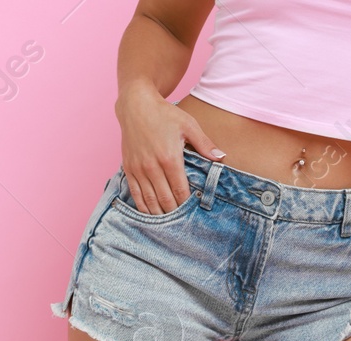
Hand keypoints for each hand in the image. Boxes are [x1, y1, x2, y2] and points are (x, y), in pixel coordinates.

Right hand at [115, 83, 223, 213]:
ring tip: (169, 225)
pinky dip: (143, 207)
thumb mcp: (188, 125)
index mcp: (170, 158)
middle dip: (175, 214)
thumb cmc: (165, 114)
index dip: (188, 205)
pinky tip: (151, 215)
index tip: (195, 213)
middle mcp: (152, 167)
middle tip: (184, 225)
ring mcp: (139, 169)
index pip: (181, 191)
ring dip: (159, 215)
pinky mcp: (129, 168)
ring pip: (149, 201)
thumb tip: (221, 158)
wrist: (135, 105)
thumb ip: (205, 144)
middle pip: (165, 200)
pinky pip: (135, 194)